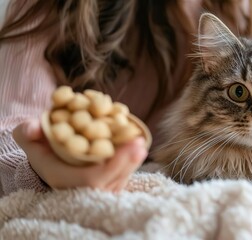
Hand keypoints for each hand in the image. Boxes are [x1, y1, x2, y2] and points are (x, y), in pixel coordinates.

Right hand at [13, 119, 146, 191]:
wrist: (46, 156)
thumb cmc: (40, 144)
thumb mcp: (29, 137)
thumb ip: (27, 131)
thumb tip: (34, 128)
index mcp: (63, 179)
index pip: (94, 179)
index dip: (114, 165)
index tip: (129, 146)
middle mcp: (79, 190)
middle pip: (111, 181)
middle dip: (127, 162)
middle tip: (138, 143)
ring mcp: (93, 191)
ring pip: (119, 180)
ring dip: (132, 162)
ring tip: (140, 144)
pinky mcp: (104, 187)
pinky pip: (120, 179)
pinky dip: (130, 164)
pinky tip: (137, 149)